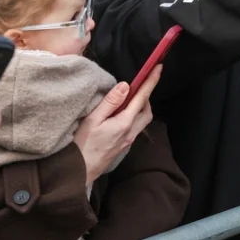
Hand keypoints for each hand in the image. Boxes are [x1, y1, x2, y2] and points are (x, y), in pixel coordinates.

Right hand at [73, 66, 158, 186]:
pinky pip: (135, 127)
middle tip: (141, 84)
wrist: (80, 172)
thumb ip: (111, 102)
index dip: (151, 82)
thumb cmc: (83, 145)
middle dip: (147, 96)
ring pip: (143, 121)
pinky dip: (135, 116)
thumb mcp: (93, 119)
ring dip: (142, 107)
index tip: (159, 68)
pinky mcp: (122, 146)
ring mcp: (127, 141)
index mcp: (124, 123)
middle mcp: (130, 133)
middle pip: (147, 112)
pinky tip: (123, 114)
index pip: (142, 98)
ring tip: (131, 97)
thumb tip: (126, 85)